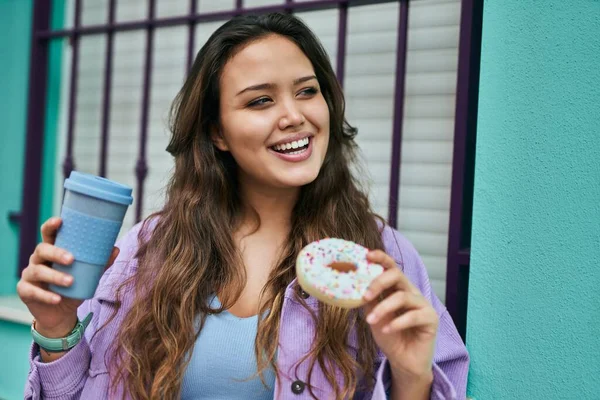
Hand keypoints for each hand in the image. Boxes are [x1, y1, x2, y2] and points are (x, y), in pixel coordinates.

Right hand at [17, 217, 118, 337]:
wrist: (62, 313)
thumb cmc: (74, 288)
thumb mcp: (88, 275)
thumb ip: (100, 263)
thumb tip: (115, 249)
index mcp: (52, 251)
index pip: (48, 234)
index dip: (51, 226)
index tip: (60, 220)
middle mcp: (38, 260)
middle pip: (42, 249)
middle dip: (56, 253)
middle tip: (72, 259)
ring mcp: (29, 275)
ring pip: (37, 271)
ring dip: (54, 276)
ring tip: (71, 281)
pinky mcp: (25, 291)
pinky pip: (31, 291)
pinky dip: (45, 295)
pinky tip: (57, 298)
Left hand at [362, 250, 437, 381]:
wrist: (403, 362)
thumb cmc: (389, 336)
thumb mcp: (374, 316)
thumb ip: (368, 301)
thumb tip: (353, 286)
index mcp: (397, 289)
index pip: (391, 267)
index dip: (381, 258)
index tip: (367, 255)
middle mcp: (411, 292)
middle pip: (397, 275)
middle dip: (379, 282)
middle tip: (365, 295)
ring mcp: (423, 304)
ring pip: (402, 296)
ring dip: (383, 308)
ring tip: (371, 321)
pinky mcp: (431, 319)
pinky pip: (413, 316)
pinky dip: (396, 322)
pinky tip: (387, 330)